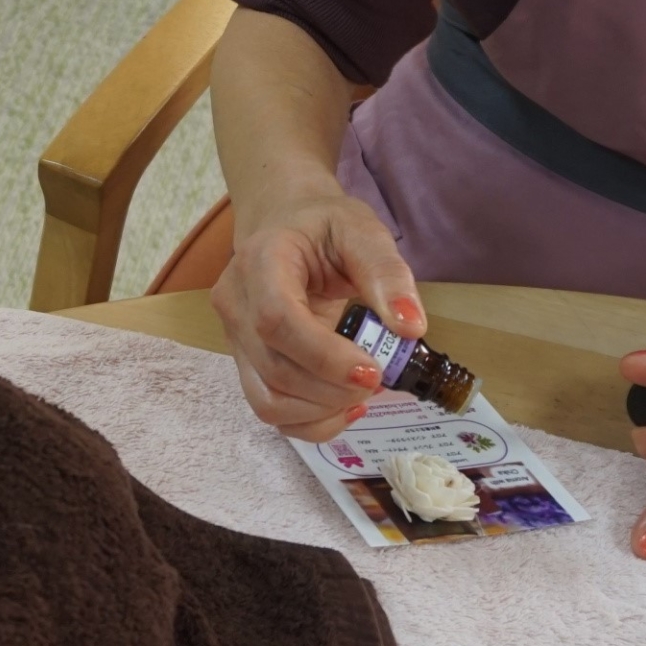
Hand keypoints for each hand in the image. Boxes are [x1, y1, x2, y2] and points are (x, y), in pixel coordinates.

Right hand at [212, 188, 424, 440]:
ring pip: (267, 400)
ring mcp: (234, 338)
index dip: (324, 357)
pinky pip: (269, 409)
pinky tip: (343, 405)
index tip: (373, 370)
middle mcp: (235, 303)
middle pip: (274, 368)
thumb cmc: (322, 226)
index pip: (276, 320)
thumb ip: (386, 273)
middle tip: (379, 378)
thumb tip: (411, 328)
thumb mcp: (361, 231)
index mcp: (260, 262)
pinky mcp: (245, 362)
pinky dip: (310, 421)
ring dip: (322, 410)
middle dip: (334, 388)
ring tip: (361, 391)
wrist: (283, 224)